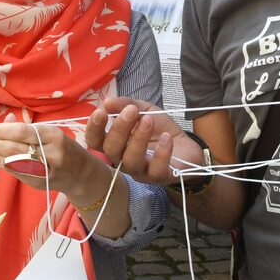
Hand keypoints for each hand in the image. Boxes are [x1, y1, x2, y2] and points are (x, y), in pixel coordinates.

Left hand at [0, 123, 101, 193]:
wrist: (81, 175)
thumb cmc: (65, 148)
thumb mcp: (51, 132)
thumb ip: (27, 127)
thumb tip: (5, 119)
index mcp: (55, 137)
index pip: (24, 133)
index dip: (4, 130)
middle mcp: (50, 155)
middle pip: (15, 149)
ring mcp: (44, 172)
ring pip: (12, 162)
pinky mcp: (37, 183)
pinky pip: (15, 171)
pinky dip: (2, 162)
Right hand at [86, 97, 202, 185]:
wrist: (185, 144)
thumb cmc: (158, 128)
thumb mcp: (143, 109)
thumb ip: (126, 104)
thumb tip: (107, 102)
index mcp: (115, 143)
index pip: (95, 141)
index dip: (94, 128)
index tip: (101, 112)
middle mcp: (122, 159)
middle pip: (111, 150)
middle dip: (119, 129)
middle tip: (132, 111)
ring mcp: (139, 171)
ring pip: (131, 161)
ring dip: (139, 138)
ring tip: (149, 120)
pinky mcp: (158, 177)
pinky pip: (156, 170)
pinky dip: (161, 153)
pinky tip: (167, 138)